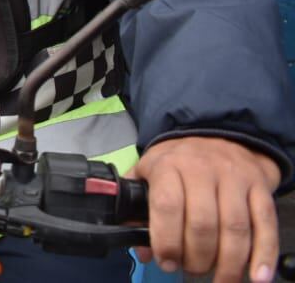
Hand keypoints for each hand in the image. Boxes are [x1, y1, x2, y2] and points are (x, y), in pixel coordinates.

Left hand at [129, 136, 280, 281]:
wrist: (217, 135)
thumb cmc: (178, 161)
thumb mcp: (148, 172)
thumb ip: (137, 209)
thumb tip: (142, 251)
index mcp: (169, 166)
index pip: (167, 205)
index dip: (166, 241)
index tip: (166, 261)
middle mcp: (203, 170)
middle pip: (203, 223)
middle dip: (197, 257)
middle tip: (191, 269)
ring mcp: (235, 178)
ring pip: (234, 228)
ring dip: (228, 263)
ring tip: (219, 279)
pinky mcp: (260, 188)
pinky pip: (265, 225)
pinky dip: (263, 255)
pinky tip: (256, 277)